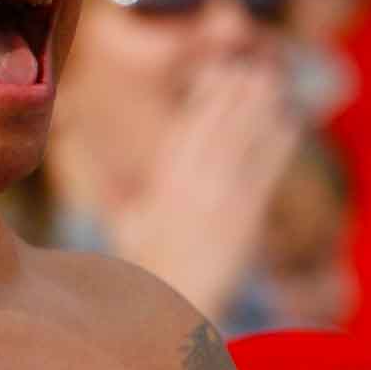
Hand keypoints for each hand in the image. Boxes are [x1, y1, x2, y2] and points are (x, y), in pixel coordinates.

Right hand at [107, 56, 302, 315]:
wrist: (175, 304)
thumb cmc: (145, 269)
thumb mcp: (126, 224)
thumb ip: (116, 189)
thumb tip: (81, 163)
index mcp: (164, 183)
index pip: (187, 129)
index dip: (204, 98)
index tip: (216, 71)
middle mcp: (193, 184)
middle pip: (217, 127)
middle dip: (231, 95)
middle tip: (247, 65)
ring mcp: (223, 199)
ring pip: (243, 142)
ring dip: (257, 109)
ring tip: (269, 80)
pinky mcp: (248, 216)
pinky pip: (266, 171)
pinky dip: (277, 144)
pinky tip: (288, 121)